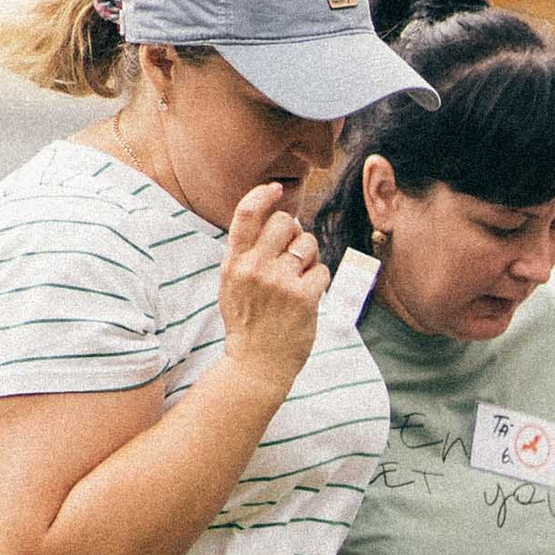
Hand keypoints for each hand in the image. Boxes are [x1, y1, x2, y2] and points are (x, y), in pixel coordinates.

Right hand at [220, 187, 329, 395]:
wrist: (256, 365)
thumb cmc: (247, 322)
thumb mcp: (232, 283)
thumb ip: (247, 251)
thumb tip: (280, 217)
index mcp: (234, 262)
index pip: (247, 213)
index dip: (263, 194)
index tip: (276, 189)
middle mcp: (255, 268)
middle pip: (285, 222)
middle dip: (294, 233)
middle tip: (292, 255)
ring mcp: (280, 282)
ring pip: (308, 244)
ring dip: (309, 258)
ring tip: (298, 279)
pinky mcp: (304, 298)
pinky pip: (322, 270)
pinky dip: (319, 281)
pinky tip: (307, 297)